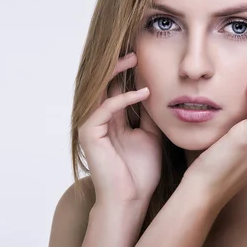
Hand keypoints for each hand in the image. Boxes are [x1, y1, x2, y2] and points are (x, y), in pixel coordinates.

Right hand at [78, 52, 162, 205]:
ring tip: (134, 58)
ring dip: (116, 72)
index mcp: (112, 118)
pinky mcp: (89, 134)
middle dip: (119, 63)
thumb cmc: (140, 172)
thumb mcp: (151, 135)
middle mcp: (99, 118)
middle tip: (135, 46)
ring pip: (100, 89)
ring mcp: (92, 125)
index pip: (116, 85)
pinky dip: (123, 98)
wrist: (131, 200)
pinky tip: (143, 92)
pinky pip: (105, 108)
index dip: (128, 69)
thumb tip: (156, 91)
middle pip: (104, 82)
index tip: (143, 52)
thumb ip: (148, 114)